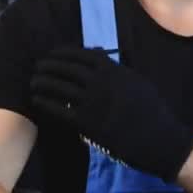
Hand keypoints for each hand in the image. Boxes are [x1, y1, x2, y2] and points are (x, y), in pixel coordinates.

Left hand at [30, 45, 192, 180]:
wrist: (159, 139)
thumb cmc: (151, 110)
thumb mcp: (137, 81)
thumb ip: (117, 69)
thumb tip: (99, 55)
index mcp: (113, 70)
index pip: (80, 55)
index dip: (62, 53)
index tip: (52, 54)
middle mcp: (100, 82)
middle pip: (66, 68)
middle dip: (48, 65)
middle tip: (37, 66)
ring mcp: (92, 102)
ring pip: (59, 87)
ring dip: (42, 82)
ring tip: (33, 82)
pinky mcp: (87, 123)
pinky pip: (59, 109)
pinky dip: (45, 102)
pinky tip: (37, 100)